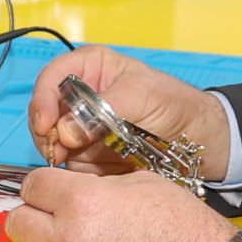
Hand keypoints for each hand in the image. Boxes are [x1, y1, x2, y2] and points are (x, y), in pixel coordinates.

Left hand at [8, 166, 237, 241]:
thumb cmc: (183, 230)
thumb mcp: (141, 184)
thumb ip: (94, 185)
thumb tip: (67, 191)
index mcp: (83, 201)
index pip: (31, 185)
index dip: (42, 187)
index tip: (48, 194)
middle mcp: (68, 239)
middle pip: (18, 223)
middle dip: (34, 217)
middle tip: (52, 220)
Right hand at [26, 45, 232, 180]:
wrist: (199, 140)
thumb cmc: (175, 104)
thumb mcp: (142, 94)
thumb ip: (103, 109)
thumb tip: (66, 132)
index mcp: (90, 69)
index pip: (52, 78)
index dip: (42, 100)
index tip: (45, 124)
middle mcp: (81, 98)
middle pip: (45, 115)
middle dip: (49, 134)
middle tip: (60, 152)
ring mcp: (83, 128)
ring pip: (55, 144)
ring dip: (66, 157)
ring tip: (90, 162)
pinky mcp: (90, 154)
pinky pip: (73, 166)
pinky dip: (83, 172)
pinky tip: (102, 171)